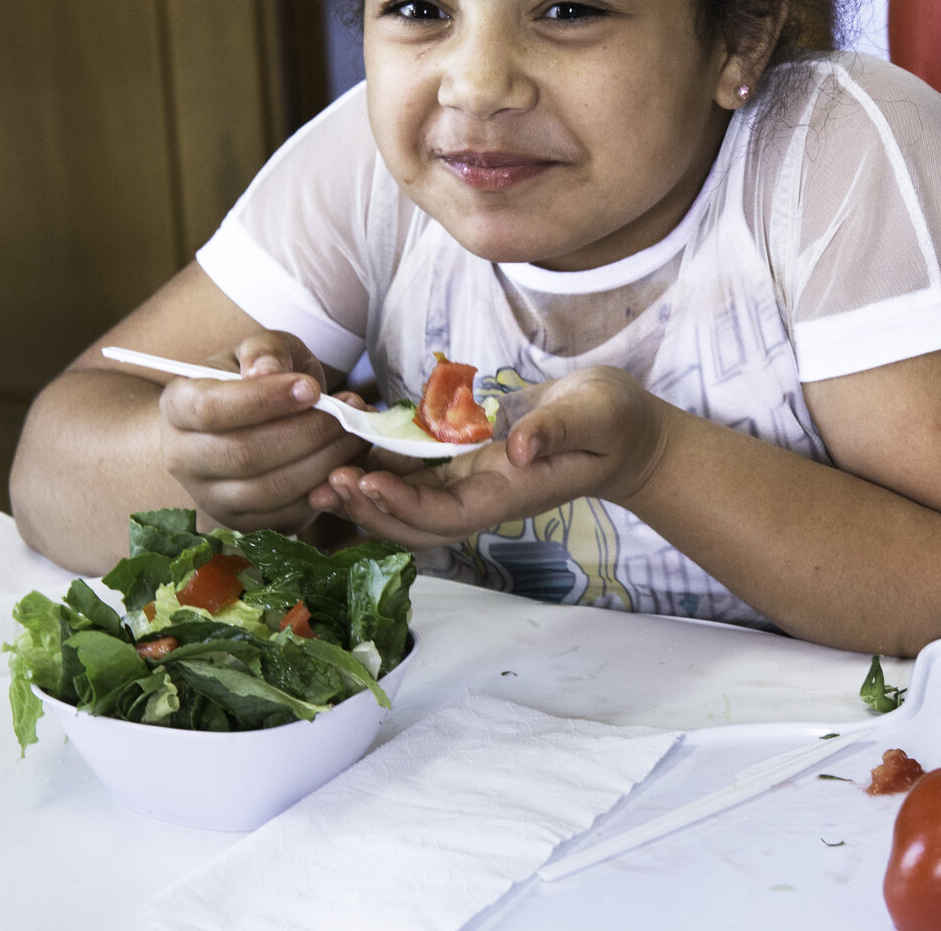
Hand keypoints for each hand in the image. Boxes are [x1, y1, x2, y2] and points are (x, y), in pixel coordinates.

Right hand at [159, 331, 367, 532]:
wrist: (250, 421)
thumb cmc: (255, 378)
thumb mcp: (260, 350)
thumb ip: (265, 352)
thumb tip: (267, 371)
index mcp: (177, 407)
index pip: (211, 409)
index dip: (264, 400)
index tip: (311, 388)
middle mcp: (182, 458)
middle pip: (244, 454)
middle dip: (306, 433)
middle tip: (349, 413)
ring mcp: (209, 498)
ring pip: (269, 490)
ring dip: (322, 462)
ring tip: (354, 434)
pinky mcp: (243, 524)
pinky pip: (286, 515)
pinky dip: (323, 490)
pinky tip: (345, 462)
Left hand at [306, 366, 670, 549]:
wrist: (620, 427)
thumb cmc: (611, 422)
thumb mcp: (593, 416)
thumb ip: (557, 431)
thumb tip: (516, 448)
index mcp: (508, 492)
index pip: (446, 515)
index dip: (404, 505)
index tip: (367, 481)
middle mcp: (481, 495)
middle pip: (414, 523)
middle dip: (368, 510)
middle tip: (324, 485)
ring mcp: (470, 480)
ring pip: (406, 503)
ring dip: (363, 496)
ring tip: (320, 479)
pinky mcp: (462, 460)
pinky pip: (413, 474)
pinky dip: (379, 468)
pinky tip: (348, 450)